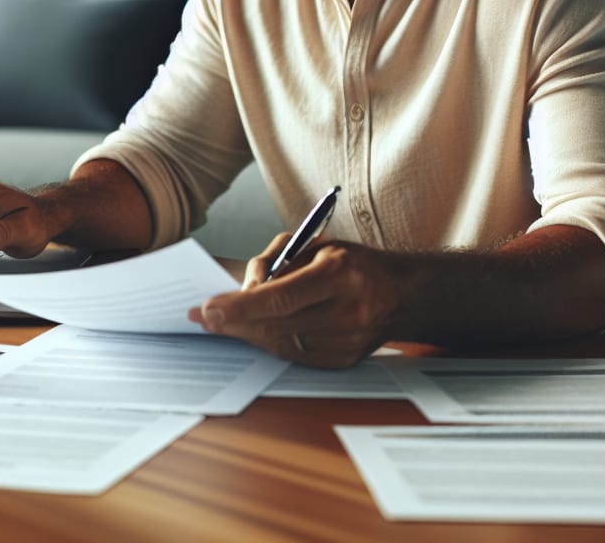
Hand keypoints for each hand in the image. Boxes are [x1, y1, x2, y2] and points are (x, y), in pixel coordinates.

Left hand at [188, 236, 399, 366]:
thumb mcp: (317, 245)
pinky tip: (255, 331)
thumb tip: (244, 288)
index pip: (281, 297)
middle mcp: (347, 311)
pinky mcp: (344, 361)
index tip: (208, 309)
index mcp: (341, 273)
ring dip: (248, 333)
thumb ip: (276, 260)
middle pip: (276, 324)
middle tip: (203, 317)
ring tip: (224, 322)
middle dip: (234, 322)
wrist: (401, 294)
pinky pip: (295, 355)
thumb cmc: (353, 262)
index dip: (240, 307)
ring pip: (281, 343)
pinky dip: (270, 342)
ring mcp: (348, 342)